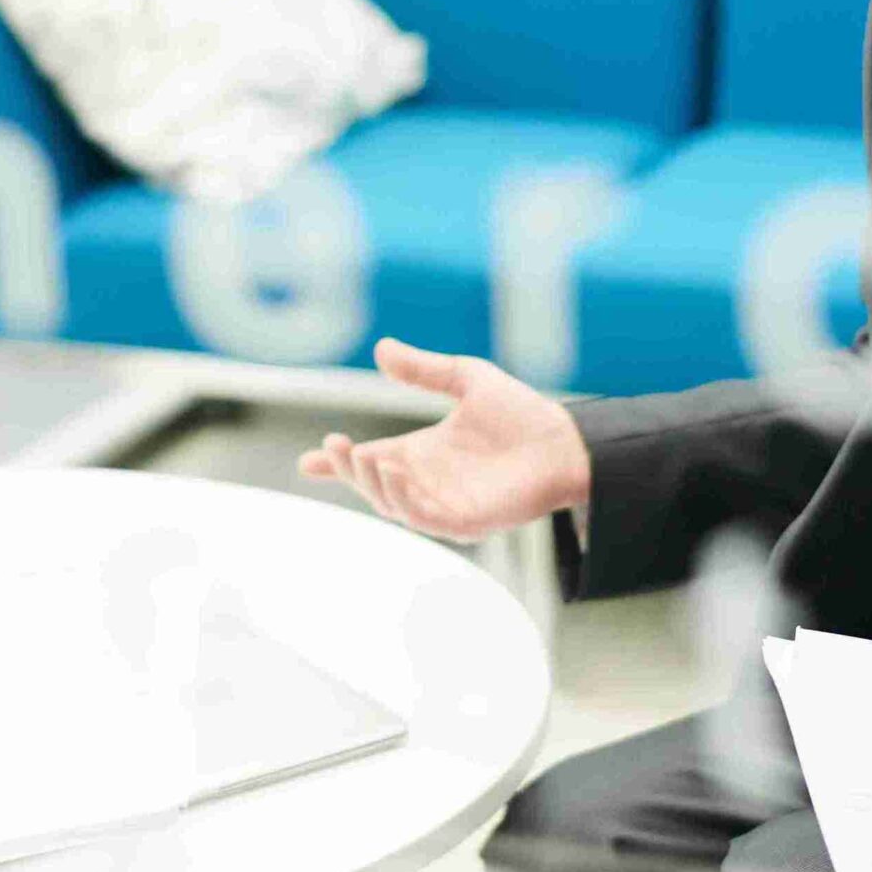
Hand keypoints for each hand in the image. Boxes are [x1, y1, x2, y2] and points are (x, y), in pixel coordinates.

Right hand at [295, 338, 590, 542]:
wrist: (565, 439)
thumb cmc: (522, 413)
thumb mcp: (466, 378)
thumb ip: (423, 369)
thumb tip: (381, 349)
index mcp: (422, 453)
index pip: (370, 461)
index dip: (338, 464)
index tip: (306, 462)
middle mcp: (428, 482)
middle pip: (374, 484)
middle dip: (348, 470)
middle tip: (335, 446)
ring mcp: (445, 504)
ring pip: (393, 505)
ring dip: (373, 484)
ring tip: (362, 458)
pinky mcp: (466, 522)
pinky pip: (425, 519)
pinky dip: (405, 501)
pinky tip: (396, 475)